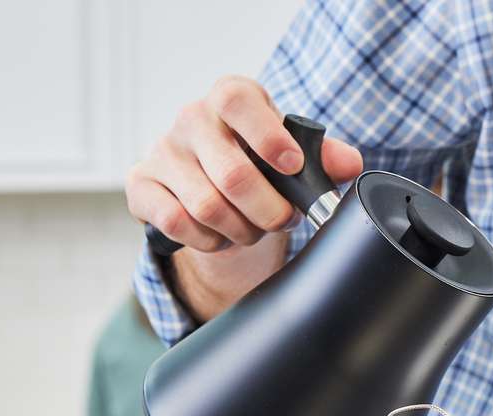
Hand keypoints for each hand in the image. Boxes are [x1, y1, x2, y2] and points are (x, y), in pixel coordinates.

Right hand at [125, 75, 362, 252]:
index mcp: (231, 98)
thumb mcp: (295, 156)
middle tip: (283, 219)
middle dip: (270, 212)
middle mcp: (191, 118)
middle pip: (233, 175)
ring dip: (242, 231)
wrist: (214, 186)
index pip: (238, 101)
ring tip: (253, 228)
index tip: (292, 166)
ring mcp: (163, 151)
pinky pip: (178, 223)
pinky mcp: (142, 184)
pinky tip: (221, 235)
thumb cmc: (261, 164)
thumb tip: (351, 164)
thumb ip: (324, 158)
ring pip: (208, 207)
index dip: (268, 137)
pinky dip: (209, 241)